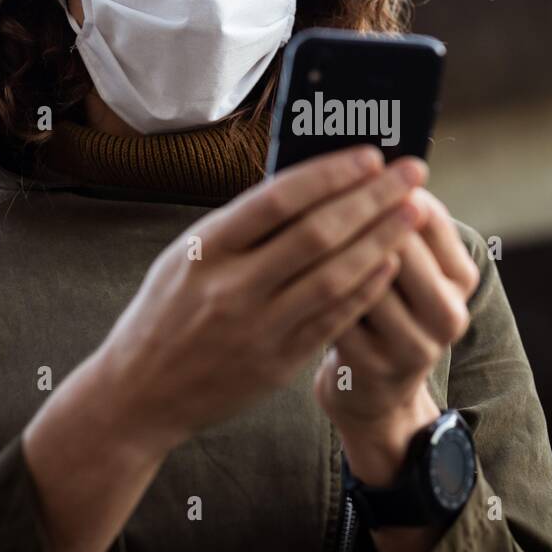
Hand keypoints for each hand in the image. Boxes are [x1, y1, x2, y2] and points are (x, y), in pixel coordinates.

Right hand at [96, 146, 431, 456]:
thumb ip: (241, 227)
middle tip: (411, 173)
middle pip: (317, 234)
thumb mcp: (186, 257)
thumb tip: (310, 183)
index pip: (277, 199)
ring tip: (413, 212)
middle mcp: (231, 288)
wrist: (138, 397)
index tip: (370, 155)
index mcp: (205, 250)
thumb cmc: (165, 313)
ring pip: (335, 277)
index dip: (330, 173)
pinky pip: (334, 319)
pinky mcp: (277, 364)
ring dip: (382, 240)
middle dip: (372, 198)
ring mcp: (257, 329)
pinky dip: (367, 288)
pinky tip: (393, 262)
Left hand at [314, 188, 480, 485]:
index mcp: (461, 277)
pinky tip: (288, 263)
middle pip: (400, 247)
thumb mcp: (405, 270)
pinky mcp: (373, 369)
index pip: (431, 217)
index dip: (390, 185)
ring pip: (367, 281)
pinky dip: (314, 285)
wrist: (375, 392)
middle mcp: (448, 313)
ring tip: (297, 213)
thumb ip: (389, 226)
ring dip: (331, 245)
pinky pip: (339, 315)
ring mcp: (413, 346)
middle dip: (359, 210)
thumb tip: (356, 163)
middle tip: (318, 183)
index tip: (360, 158)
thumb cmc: (383, 309)